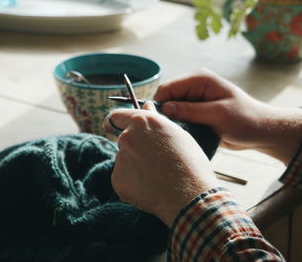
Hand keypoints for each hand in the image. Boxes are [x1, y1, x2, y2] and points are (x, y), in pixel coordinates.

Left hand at [103, 102, 217, 226]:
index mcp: (141, 122)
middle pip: (123, 139)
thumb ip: (156, 119)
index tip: (111, 127)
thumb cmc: (190, 163)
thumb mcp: (179, 135)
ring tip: (157, 176)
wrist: (190, 196)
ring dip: (135, 164)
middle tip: (154, 160)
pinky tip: (150, 187)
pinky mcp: (117, 180)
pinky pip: (123, 177)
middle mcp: (126, 137)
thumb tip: (146, 106)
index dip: (114, 122)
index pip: (116, 116)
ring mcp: (120, 160)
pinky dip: (133, 181)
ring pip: (124, 159)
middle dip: (135, 147)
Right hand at [154, 69, 301, 164]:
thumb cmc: (245, 119)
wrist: (261, 131)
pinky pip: (178, 119)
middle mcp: (193, 88)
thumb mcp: (217, 114)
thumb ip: (190, 111)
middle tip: (172, 132)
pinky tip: (185, 136)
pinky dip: (179, 127)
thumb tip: (164, 109)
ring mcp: (194, 101)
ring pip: (170, 111)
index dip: (160, 104)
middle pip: (166, 100)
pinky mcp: (195, 113)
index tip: (161, 123)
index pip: (167, 88)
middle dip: (166, 115)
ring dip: (173, 123)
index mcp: (199, 80)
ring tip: (181, 135)